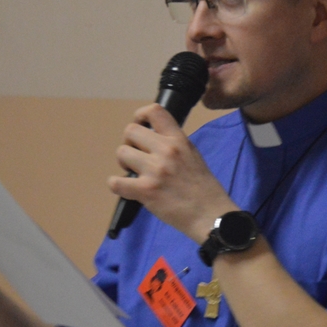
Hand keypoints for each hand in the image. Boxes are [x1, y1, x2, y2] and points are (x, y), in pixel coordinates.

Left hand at [108, 104, 235, 243]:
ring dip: (124, 164)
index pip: (155, 111)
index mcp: (179, 140)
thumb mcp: (194, 156)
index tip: (140, 126)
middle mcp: (166, 150)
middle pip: (131, 131)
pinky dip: (116, 185)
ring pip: (122, 153)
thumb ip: (174, 145)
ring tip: (134, 174)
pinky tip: (126, 188)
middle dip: (129, 143)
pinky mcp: (145, 191)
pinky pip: (116, 182)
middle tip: (136, 157)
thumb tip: (154, 141)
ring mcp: (155, 170)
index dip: (140, 115)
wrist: (210, 215)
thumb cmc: (205, 189)